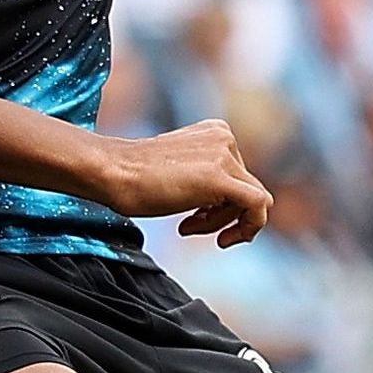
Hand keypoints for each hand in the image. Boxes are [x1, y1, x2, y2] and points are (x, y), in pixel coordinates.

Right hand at [95, 119, 269, 242]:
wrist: (114, 173)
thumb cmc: (136, 178)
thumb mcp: (182, 172)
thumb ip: (208, 179)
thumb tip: (235, 209)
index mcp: (216, 132)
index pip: (239, 176)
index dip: (221, 205)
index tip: (194, 218)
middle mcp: (225, 138)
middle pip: (246, 189)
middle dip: (222, 215)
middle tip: (190, 227)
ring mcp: (225, 155)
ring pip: (252, 201)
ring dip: (224, 224)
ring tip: (189, 227)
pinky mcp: (222, 176)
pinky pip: (258, 206)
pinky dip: (247, 229)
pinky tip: (221, 240)